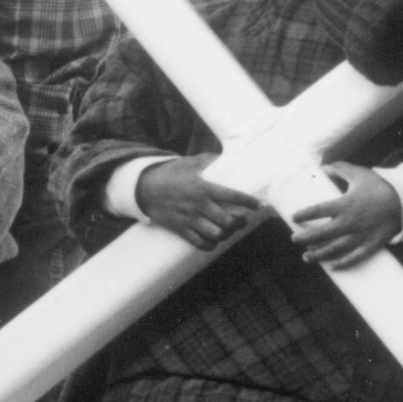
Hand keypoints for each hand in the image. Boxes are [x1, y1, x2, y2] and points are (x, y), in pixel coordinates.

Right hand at [134, 154, 260, 249]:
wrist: (143, 188)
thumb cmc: (170, 173)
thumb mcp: (189, 162)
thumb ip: (210, 160)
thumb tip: (229, 157)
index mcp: (202, 187)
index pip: (231, 195)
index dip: (248, 201)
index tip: (258, 204)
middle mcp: (197, 205)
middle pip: (227, 220)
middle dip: (239, 222)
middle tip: (243, 219)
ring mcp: (189, 219)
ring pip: (216, 234)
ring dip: (227, 234)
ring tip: (230, 229)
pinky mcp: (180, 229)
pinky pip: (200, 243)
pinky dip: (211, 244)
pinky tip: (215, 239)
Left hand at [290, 162, 402, 268]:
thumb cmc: (380, 187)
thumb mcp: (359, 174)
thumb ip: (340, 169)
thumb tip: (322, 167)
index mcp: (346, 204)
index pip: (318, 210)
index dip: (304, 215)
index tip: (294, 218)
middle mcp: (351, 222)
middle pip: (323, 233)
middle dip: (306, 238)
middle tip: (294, 239)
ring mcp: (361, 236)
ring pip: (335, 249)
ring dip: (318, 254)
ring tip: (306, 256)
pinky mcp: (372, 245)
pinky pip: (355, 258)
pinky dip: (343, 264)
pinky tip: (331, 267)